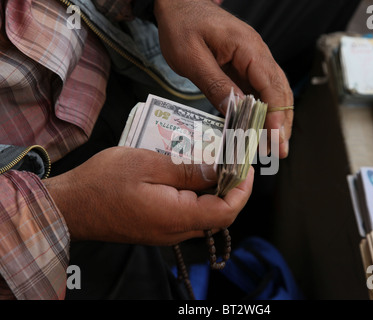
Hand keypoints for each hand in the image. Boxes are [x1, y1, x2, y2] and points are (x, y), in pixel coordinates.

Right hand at [43, 147, 253, 245]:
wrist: (70, 206)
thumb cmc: (104, 182)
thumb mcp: (149, 165)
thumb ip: (188, 170)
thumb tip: (219, 170)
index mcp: (177, 217)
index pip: (227, 211)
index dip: (243, 189)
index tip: (246, 166)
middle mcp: (176, 231)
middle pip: (218, 213)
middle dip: (231, 186)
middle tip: (232, 158)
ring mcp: (166, 232)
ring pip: (203, 213)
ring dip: (213, 189)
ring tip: (213, 161)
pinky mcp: (158, 227)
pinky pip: (187, 213)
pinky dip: (196, 194)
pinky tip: (190, 173)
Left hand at [154, 0, 293, 157]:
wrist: (178, 3)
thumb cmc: (182, 26)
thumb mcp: (192, 58)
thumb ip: (215, 85)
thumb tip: (236, 110)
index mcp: (248, 48)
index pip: (271, 85)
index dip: (275, 114)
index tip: (275, 137)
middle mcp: (258, 53)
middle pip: (279, 90)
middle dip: (281, 122)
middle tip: (279, 150)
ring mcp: (253, 59)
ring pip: (273, 92)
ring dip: (275, 118)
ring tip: (273, 144)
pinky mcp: (245, 65)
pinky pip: (259, 89)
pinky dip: (262, 110)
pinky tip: (259, 127)